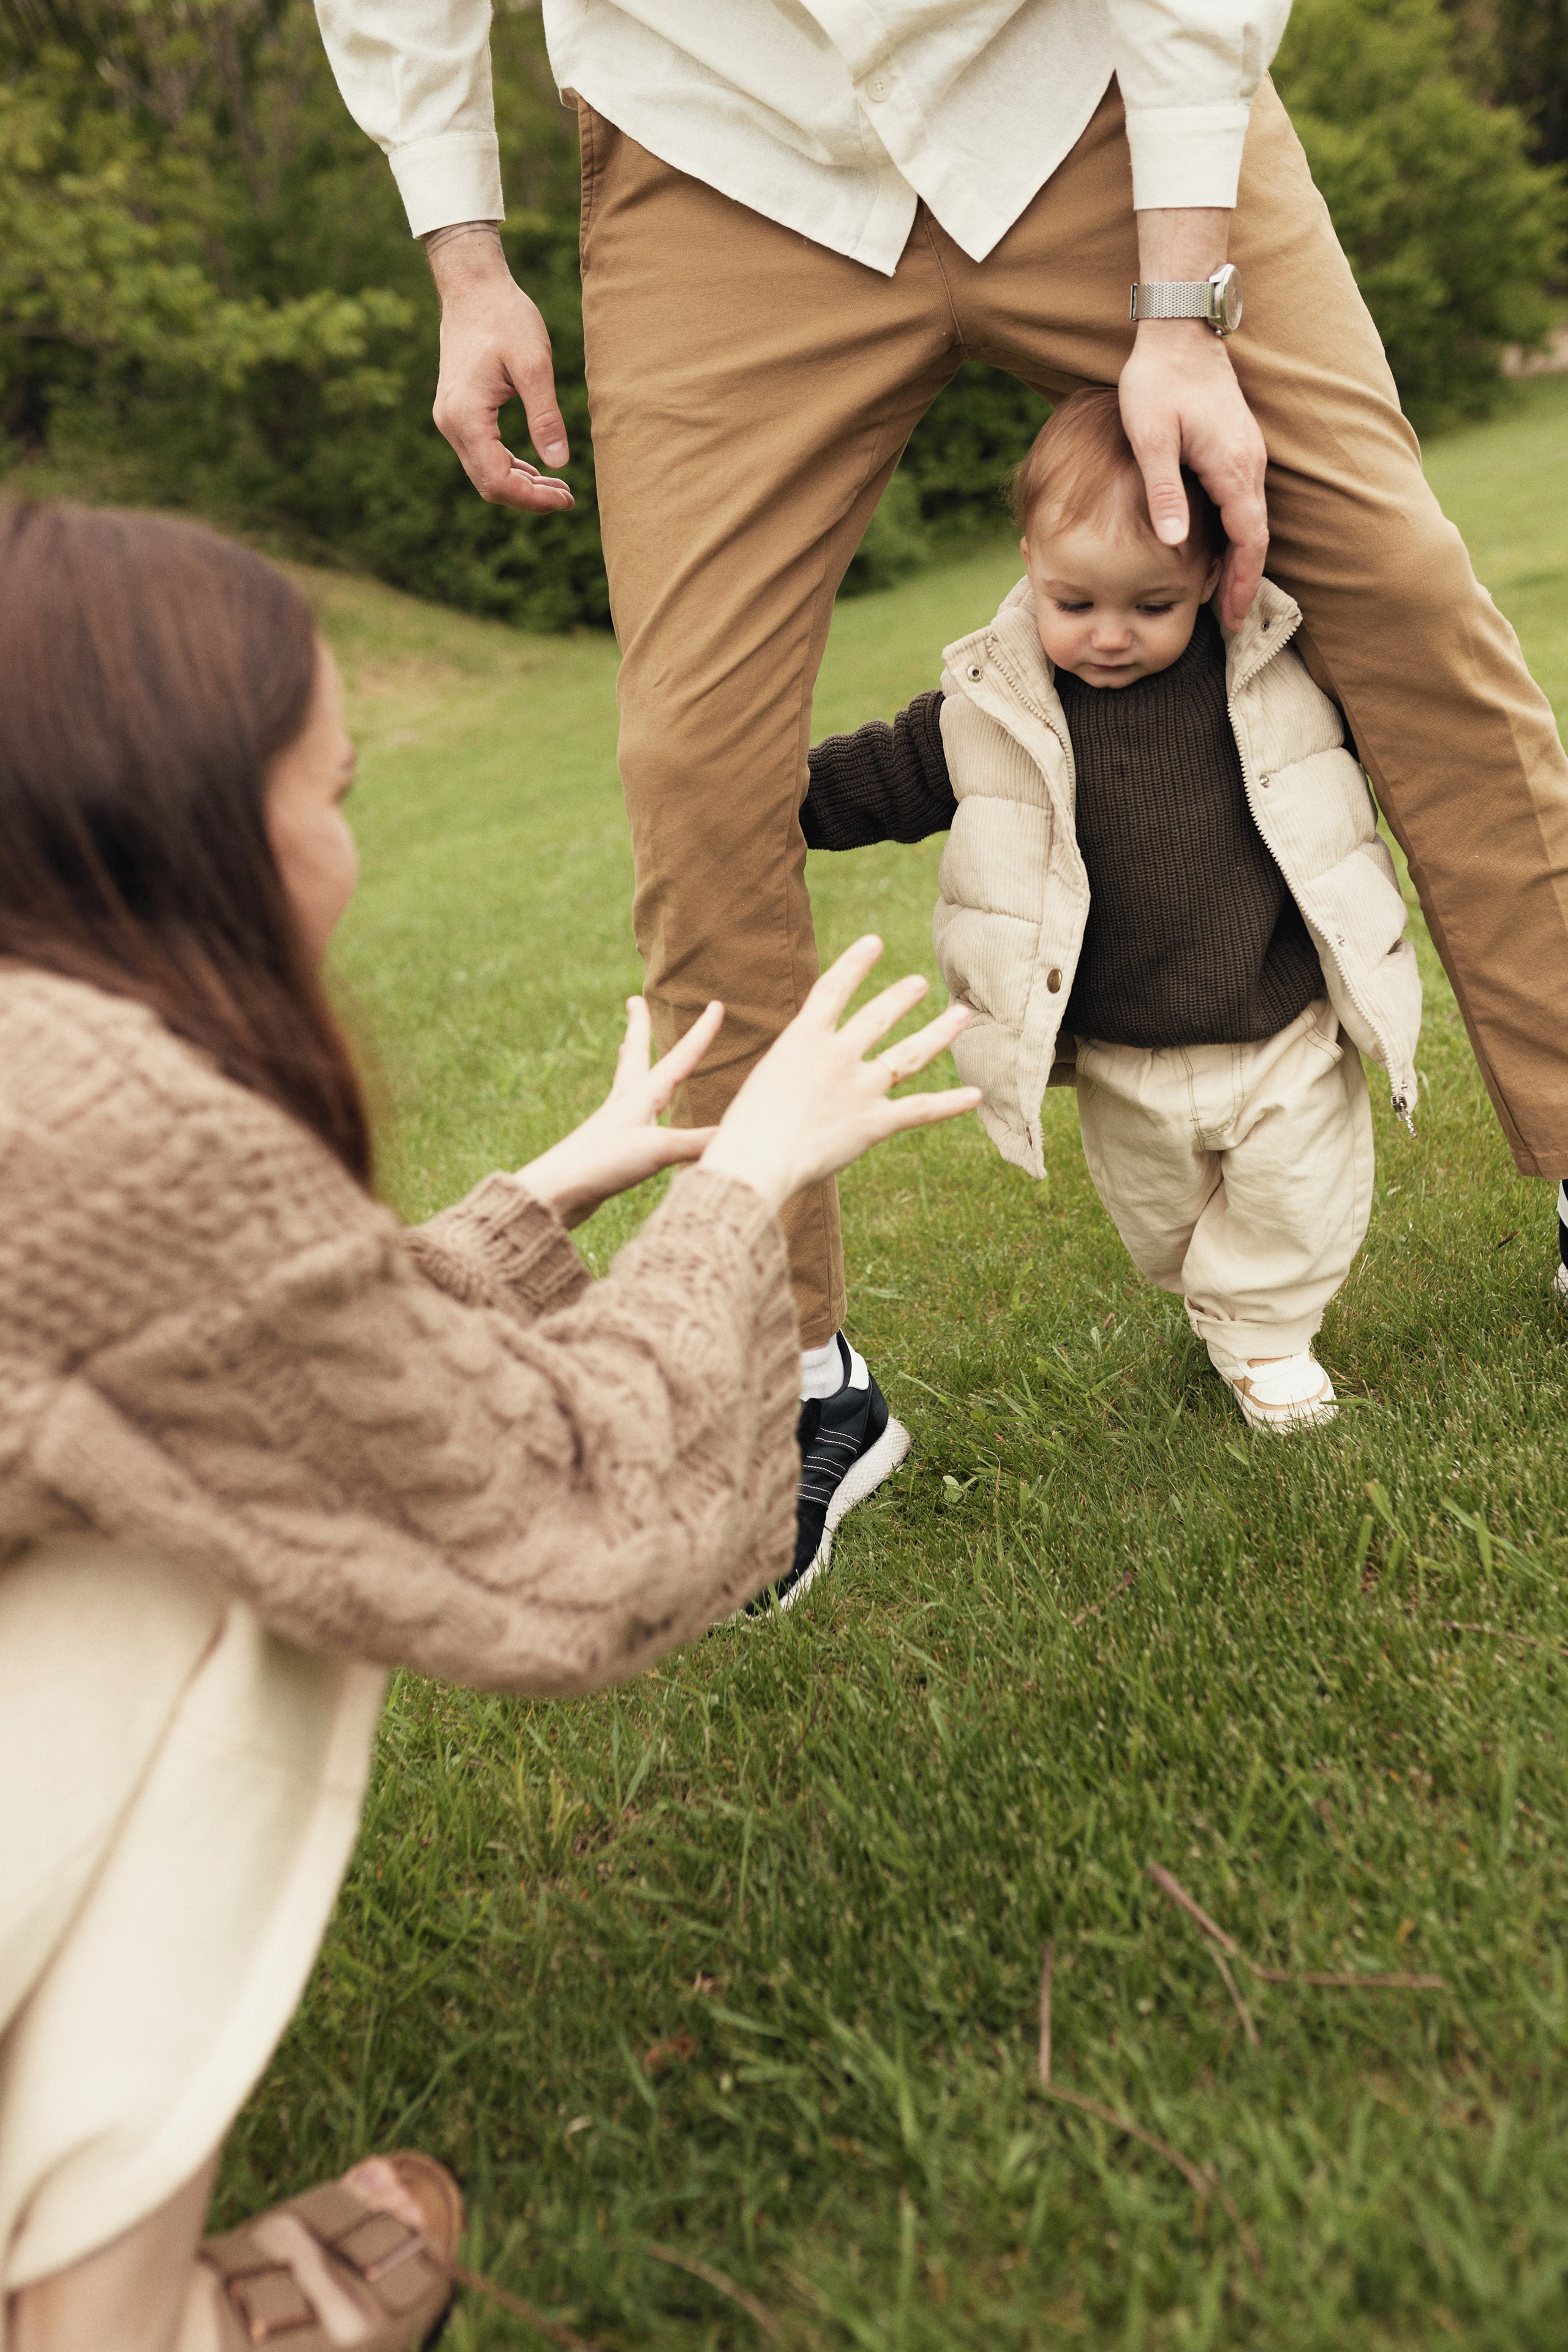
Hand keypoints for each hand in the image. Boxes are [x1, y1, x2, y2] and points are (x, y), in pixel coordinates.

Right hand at [425, 227, 574, 513]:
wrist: (473, 287)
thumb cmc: (505, 317)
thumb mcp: (534, 365)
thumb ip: (546, 417)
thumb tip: (559, 464)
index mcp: (466, 415)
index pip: (497, 479)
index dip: (533, 498)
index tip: (568, 499)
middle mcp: (451, 423)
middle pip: (488, 484)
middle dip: (528, 497)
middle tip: (568, 497)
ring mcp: (450, 418)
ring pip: (484, 473)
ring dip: (520, 485)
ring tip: (558, 487)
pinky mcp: (457, 412)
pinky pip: (482, 455)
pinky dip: (509, 467)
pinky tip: (536, 469)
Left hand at [516, 998, 721, 1227]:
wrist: (555, 1192)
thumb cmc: (602, 1164)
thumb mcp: (658, 1150)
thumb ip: (699, 1141)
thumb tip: (741, 1133)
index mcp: (641, 1096)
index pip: (680, 1058)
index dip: (701, 1033)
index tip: (715, 1005)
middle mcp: (625, 1102)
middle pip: (634, 1054)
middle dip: (638, 1027)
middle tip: (633, 1000)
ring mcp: (613, 1123)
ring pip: (626, 1080)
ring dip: (629, 1057)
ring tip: (623, 1045)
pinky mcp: (606, 1146)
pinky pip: (625, 1112)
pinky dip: (631, 1099)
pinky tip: (632, 1114)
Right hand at [698, 938, 980, 1215]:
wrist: (754, 1160)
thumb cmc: (743, 1130)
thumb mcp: (761, 1084)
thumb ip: (790, 1074)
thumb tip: (797, 1081)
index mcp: (801, 1040)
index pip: (833, 990)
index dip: (855, 964)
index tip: (874, 943)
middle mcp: (836, 1056)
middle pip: (878, 1017)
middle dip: (901, 998)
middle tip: (920, 983)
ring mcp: (859, 1088)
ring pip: (909, 1055)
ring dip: (938, 1033)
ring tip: (959, 1015)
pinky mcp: (874, 1123)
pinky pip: (920, 1110)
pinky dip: (950, 1104)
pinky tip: (976, 1095)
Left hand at [1119, 325, 1267, 628]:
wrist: (1179, 330)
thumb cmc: (1158, 380)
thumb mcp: (1150, 438)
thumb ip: (1163, 491)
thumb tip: (1173, 544)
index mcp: (1232, 469)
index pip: (1249, 541)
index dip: (1243, 584)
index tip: (1235, 620)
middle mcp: (1248, 465)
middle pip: (1256, 537)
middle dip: (1245, 581)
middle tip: (1230, 622)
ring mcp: (1246, 455)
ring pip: (1251, 520)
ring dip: (1241, 559)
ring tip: (1223, 596)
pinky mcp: (1236, 447)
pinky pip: (1243, 502)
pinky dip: (1235, 533)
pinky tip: (1216, 550)